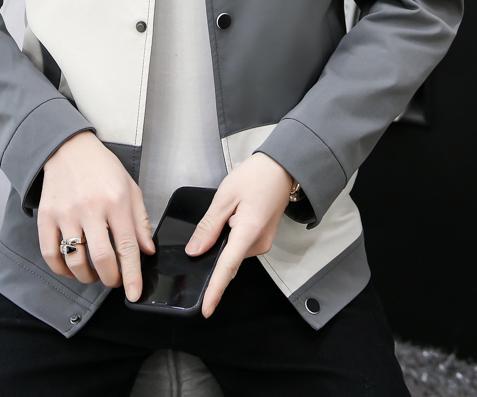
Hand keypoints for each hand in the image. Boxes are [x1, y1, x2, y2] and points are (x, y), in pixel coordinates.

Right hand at [37, 130, 155, 301]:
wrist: (69, 149)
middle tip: (114, 280)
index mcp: (116, 201)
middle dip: (111, 279)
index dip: (132, 276)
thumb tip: (146, 251)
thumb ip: (140, 221)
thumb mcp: (130, 188)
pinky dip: (62, 270)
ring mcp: (66, 213)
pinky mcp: (46, 216)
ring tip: (94, 274)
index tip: (133, 293)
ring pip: (76, 261)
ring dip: (87, 277)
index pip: (127, 247)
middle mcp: (90, 208)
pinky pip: (51, 254)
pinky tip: (71, 268)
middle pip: (102, 259)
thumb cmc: (102, 168)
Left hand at [185, 152, 293, 317]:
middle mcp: (259, 243)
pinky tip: (234, 214)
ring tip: (231, 207)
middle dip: (215, 246)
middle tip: (222, 213)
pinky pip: (240, 244)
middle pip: (227, 258)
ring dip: (224, 238)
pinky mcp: (262, 238)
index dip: (215, 290)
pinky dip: (231, 236)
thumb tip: (195, 251)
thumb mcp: (225, 196)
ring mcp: (263, 242)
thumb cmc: (255, 176)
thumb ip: (208, 226)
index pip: (227, 268)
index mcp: (249, 232)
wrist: (281, 167)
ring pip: (232, 251)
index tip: (206, 309)